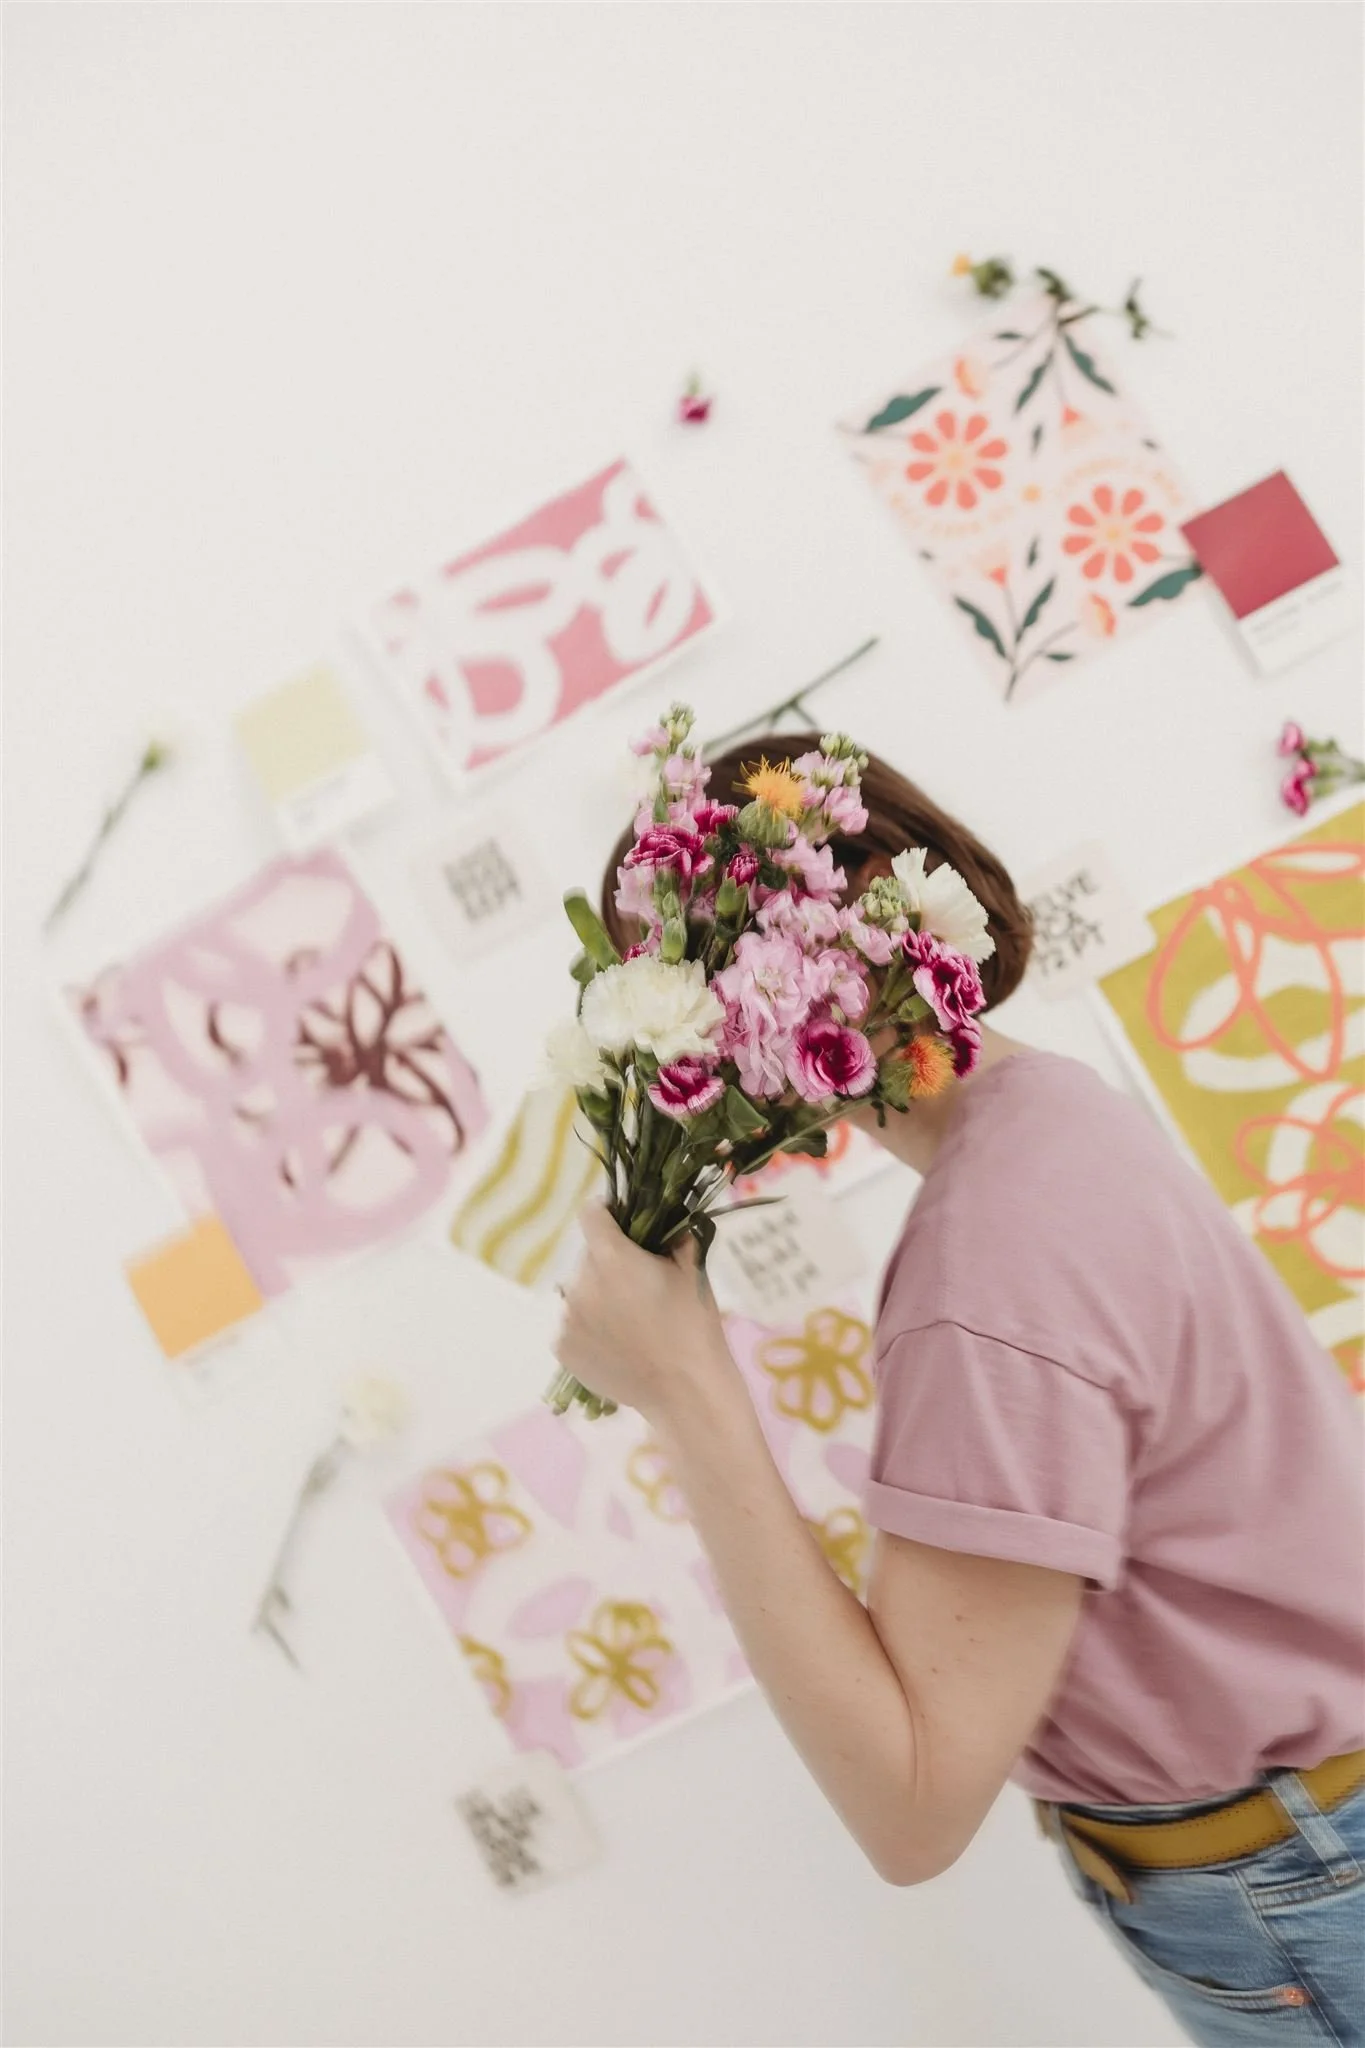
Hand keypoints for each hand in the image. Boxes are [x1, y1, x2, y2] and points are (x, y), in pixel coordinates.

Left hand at [554, 1207, 738, 1422]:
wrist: (685, 1390)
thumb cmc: (693, 1326)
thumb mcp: (692, 1271)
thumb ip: (675, 1236)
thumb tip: (669, 1220)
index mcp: (611, 1257)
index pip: (591, 1214)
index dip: (607, 1213)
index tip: (622, 1225)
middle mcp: (580, 1283)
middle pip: (588, 1257)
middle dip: (609, 1263)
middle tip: (638, 1287)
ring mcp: (567, 1318)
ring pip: (579, 1292)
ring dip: (598, 1297)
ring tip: (630, 1322)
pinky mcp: (562, 1347)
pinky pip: (573, 1325)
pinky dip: (589, 1328)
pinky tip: (617, 1344)